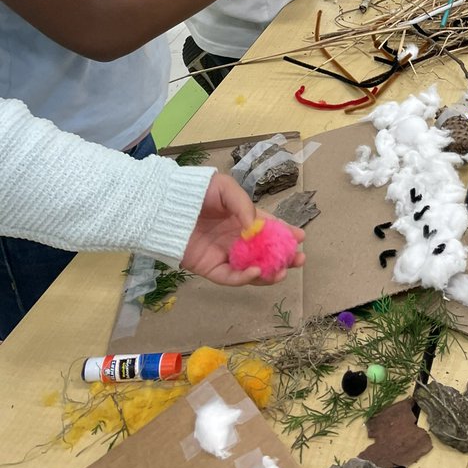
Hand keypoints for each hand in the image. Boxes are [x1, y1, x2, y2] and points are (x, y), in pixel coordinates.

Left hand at [181, 173, 304, 285]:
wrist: (166, 206)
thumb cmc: (196, 192)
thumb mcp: (226, 189)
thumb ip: (244, 206)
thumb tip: (257, 227)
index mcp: (241, 218)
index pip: (268, 228)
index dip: (285, 233)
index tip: (301, 237)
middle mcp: (236, 238)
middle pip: (264, 252)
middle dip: (283, 257)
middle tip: (299, 260)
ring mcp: (224, 254)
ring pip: (251, 269)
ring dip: (268, 273)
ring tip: (283, 272)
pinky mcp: (210, 268)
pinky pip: (230, 277)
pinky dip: (244, 278)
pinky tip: (257, 271)